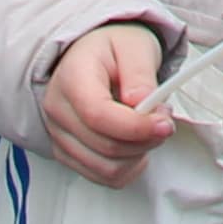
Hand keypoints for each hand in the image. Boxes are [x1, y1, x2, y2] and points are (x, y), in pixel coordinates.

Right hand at [41, 21, 176, 187]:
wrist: (92, 56)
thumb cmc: (113, 49)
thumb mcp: (134, 46)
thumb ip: (140, 72)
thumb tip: (142, 102)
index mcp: (71, 78)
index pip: (98, 116)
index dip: (136, 127)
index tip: (165, 123)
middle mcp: (58, 110)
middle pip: (106, 147)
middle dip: (146, 139)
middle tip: (163, 118)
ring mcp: (59, 136)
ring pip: (107, 168)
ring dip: (139, 154)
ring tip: (148, 128)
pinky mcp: (68, 154)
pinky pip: (104, 177)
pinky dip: (129, 167)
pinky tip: (136, 144)